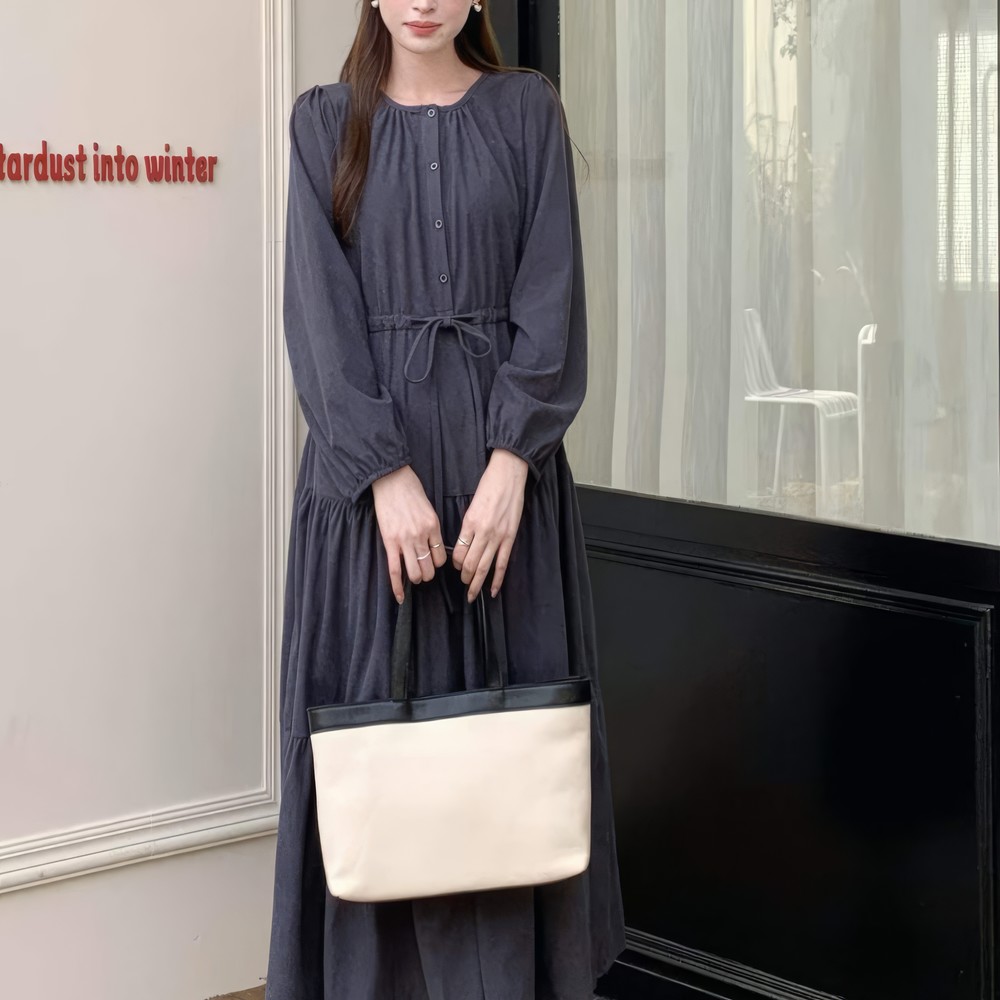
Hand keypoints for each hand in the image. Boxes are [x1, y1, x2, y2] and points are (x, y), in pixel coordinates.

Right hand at [372, 466, 447, 602]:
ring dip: (415, 578)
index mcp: (433, 527)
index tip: (433, 560)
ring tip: (413, 575)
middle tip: (423, 570)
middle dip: (427, 573)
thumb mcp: (429, 509)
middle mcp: (421, 536)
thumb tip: (433, 546)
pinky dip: (397, 587)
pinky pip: (394, 571)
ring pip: (414, 573)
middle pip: (429, 568)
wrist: (390, 480)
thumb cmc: (410, 491)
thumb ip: (431, 529)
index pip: (441, 557)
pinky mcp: (389, 542)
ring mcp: (404, 541)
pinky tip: (400, 597)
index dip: (438, 562)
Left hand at [453, 449, 528, 601]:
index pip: (458, 552)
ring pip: (484, 567)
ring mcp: (498, 536)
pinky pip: (502, 563)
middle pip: (469, 563)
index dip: (454, 563)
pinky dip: (497, 579)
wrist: (509, 476)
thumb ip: (468, 526)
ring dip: (476, 582)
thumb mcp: (472, 506)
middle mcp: (483, 532)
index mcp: (470, 523)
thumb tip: (465, 544)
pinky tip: (493, 590)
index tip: (455, 566)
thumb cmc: (489, 487)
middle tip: (462, 584)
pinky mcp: (510, 537)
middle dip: (464, 577)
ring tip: (472, 594)